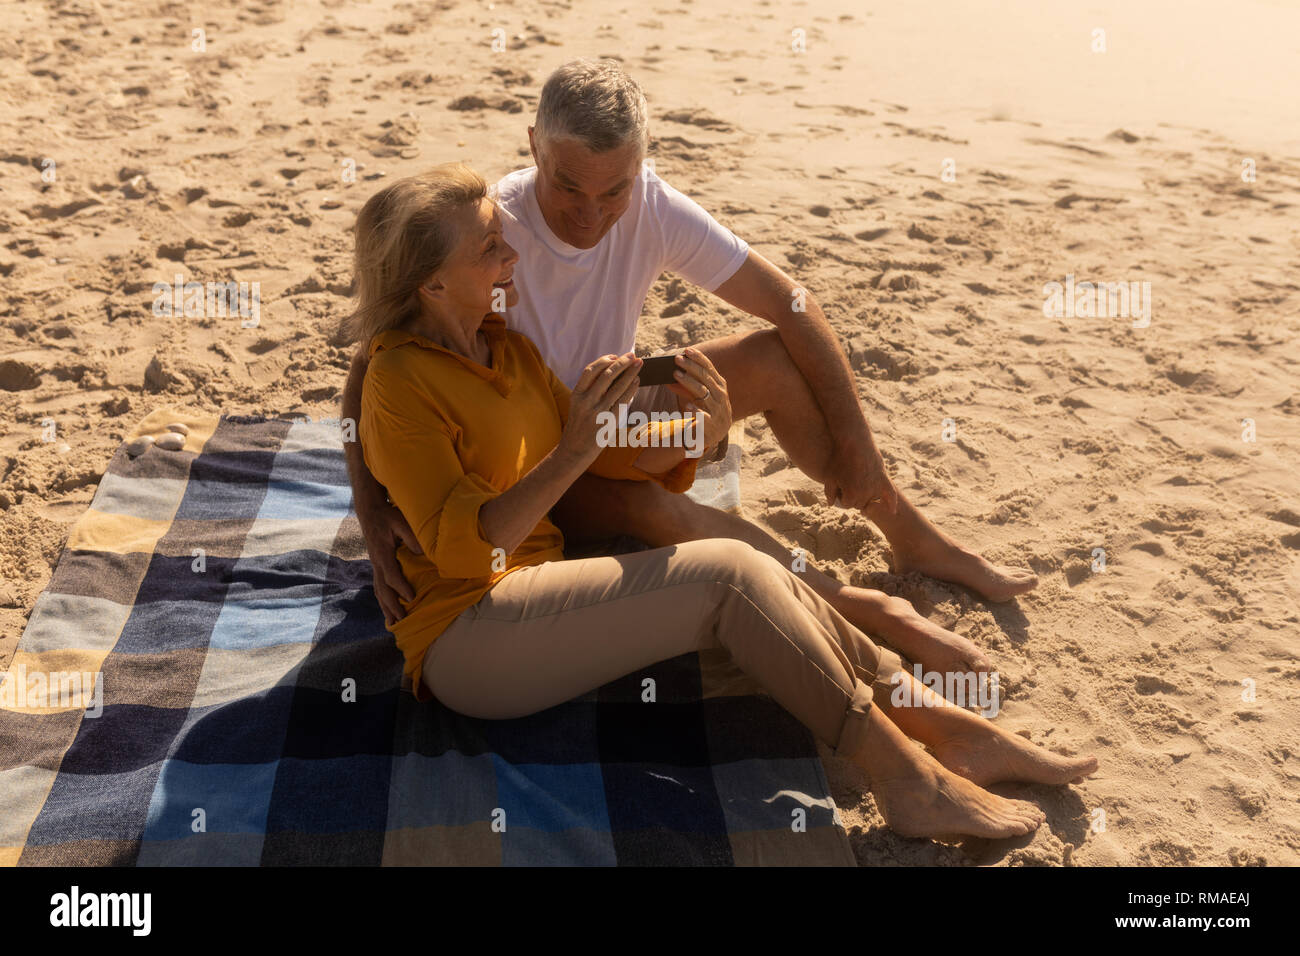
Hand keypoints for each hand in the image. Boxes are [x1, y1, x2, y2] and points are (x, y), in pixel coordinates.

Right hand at [356, 489, 423, 626]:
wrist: (370, 512)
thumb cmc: (387, 516)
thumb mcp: (400, 521)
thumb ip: (411, 537)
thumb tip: (422, 553)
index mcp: (382, 554)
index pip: (391, 575)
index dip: (401, 588)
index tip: (412, 598)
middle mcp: (376, 563)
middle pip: (382, 589)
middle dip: (391, 606)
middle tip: (401, 620)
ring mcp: (375, 565)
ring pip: (378, 591)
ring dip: (385, 607)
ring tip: (392, 623)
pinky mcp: (377, 566)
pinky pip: (379, 587)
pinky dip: (383, 600)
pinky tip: (388, 610)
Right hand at [559, 352, 641, 462]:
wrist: (574, 450)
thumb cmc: (579, 425)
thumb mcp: (578, 405)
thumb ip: (590, 390)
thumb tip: (612, 372)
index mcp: (576, 395)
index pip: (590, 371)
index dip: (603, 360)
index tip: (615, 356)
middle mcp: (586, 402)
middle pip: (606, 375)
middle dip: (622, 363)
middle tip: (632, 356)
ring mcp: (597, 412)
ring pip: (617, 387)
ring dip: (630, 373)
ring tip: (639, 365)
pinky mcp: (608, 421)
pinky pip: (623, 401)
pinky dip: (631, 389)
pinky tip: (637, 381)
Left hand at [668, 347, 731, 450]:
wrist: (717, 432)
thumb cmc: (706, 409)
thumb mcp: (698, 396)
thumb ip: (685, 388)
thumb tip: (668, 380)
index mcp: (719, 384)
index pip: (709, 367)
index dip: (698, 358)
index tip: (686, 350)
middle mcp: (720, 394)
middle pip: (705, 377)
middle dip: (690, 366)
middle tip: (677, 359)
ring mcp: (718, 408)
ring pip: (703, 392)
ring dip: (689, 382)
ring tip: (676, 375)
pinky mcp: (712, 423)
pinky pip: (703, 415)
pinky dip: (695, 410)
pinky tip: (688, 406)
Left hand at [823, 438, 898, 513]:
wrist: (854, 442)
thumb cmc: (839, 460)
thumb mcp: (829, 477)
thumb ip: (829, 493)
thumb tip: (831, 504)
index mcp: (851, 496)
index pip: (846, 504)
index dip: (842, 495)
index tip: (840, 484)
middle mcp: (865, 494)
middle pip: (859, 504)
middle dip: (853, 496)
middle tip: (849, 481)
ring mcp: (876, 487)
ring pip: (872, 500)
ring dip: (866, 496)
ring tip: (859, 482)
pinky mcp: (884, 479)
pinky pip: (891, 495)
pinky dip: (891, 504)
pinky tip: (892, 512)